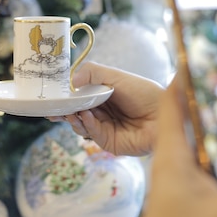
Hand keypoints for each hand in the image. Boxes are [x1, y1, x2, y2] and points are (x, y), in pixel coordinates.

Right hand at [47, 61, 163, 155]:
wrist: (165, 114)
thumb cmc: (145, 93)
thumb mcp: (116, 76)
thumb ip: (93, 73)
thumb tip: (71, 80)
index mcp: (103, 97)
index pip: (79, 98)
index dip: (65, 98)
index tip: (51, 96)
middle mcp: (102, 113)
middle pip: (76, 113)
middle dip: (63, 111)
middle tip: (51, 109)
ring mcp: (105, 129)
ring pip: (81, 125)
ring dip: (73, 118)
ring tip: (70, 111)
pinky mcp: (109, 143)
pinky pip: (92, 133)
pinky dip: (86, 124)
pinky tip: (84, 115)